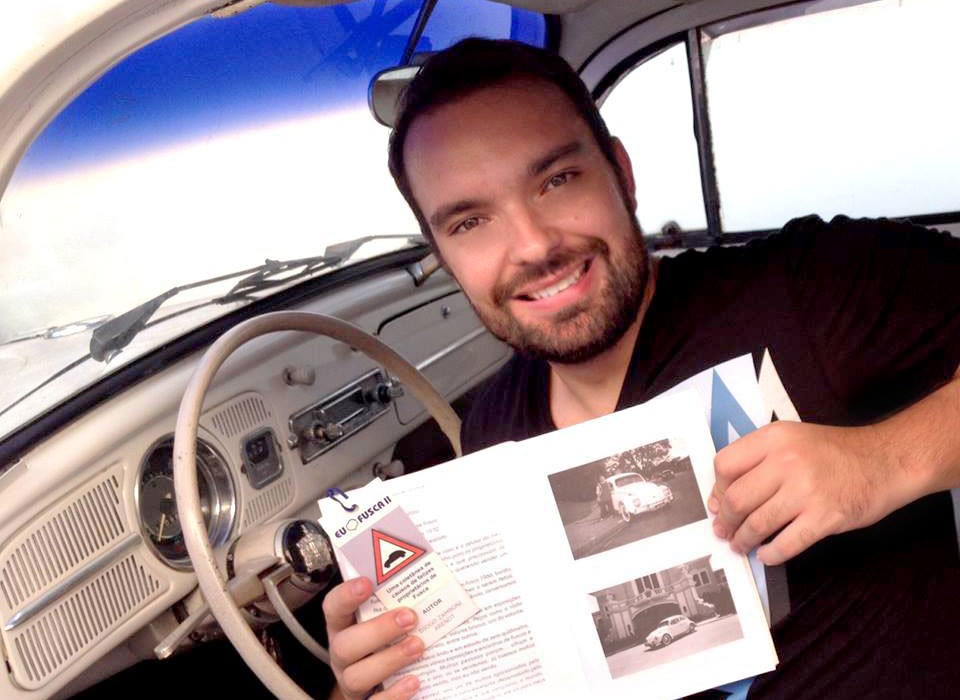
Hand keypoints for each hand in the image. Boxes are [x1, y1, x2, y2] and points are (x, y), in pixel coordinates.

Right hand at [324, 577, 423, 699]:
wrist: (387, 681)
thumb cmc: (392, 637)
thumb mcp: (389, 615)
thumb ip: (402, 596)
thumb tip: (442, 564)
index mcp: (345, 626)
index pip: (334, 608)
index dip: (346, 595)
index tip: (367, 582)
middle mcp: (343, 654)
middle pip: (345, 644)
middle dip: (378, 630)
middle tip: (410, 617)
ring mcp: (352, 682)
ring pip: (357, 676)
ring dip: (389, 660)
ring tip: (418, 647)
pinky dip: (394, 695)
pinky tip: (415, 682)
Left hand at [707, 421, 912, 564]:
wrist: (885, 461)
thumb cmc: (834, 452)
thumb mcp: (791, 439)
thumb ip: (757, 461)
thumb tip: (720, 498)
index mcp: (774, 438)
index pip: (725, 465)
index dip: (717, 489)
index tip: (718, 503)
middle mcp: (787, 461)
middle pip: (736, 498)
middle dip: (726, 521)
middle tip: (724, 531)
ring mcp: (806, 490)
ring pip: (757, 523)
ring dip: (744, 540)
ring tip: (742, 545)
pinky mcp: (825, 517)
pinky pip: (787, 543)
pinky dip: (771, 554)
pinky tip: (767, 555)